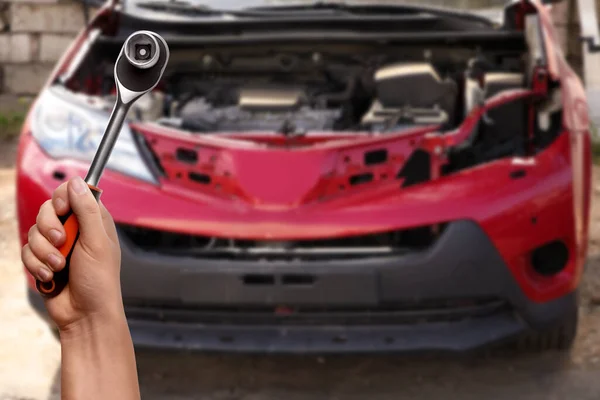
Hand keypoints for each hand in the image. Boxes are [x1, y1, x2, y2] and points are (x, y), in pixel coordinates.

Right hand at [21, 176, 122, 331]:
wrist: (85, 315)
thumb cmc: (99, 281)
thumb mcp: (97, 242)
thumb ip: (86, 211)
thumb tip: (77, 182)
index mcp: (94, 221)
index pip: (73, 193)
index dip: (63, 198)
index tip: (61, 210)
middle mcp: (76, 230)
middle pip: (48, 210)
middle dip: (49, 228)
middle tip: (61, 242)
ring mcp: (58, 245)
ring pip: (34, 232)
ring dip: (44, 252)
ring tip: (59, 267)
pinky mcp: (43, 260)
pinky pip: (27, 252)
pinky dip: (36, 265)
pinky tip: (50, 278)